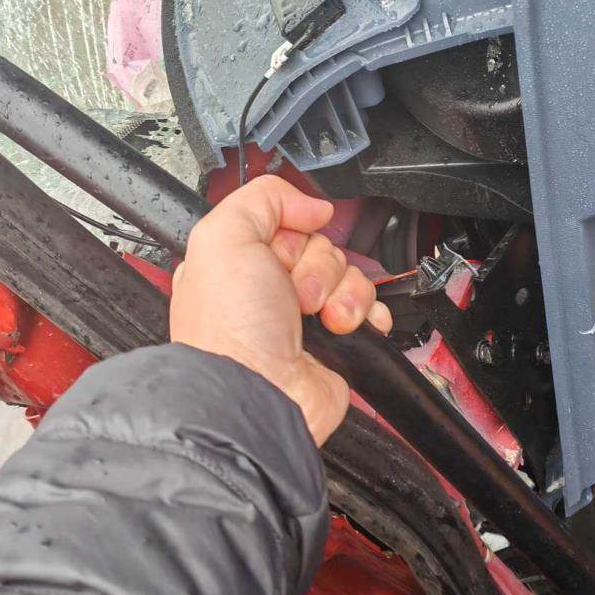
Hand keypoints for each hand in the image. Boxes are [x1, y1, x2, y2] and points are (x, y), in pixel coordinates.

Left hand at [169, 175, 391, 444]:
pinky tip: (347, 326)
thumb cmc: (229, 330)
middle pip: (323, 247)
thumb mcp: (223, 238)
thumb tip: (312, 206)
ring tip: (321, 319)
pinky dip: (368, 314)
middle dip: (319, 267)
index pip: (287, 223)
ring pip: (351, 275)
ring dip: (344, 293)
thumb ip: (262, 199)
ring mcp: (306, 318)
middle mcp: (272, 289)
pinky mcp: (337, 343)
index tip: (280, 252)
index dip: (292, 233)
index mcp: (241, 263)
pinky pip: (371, 309)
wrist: (259, 394)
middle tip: (298, 296)